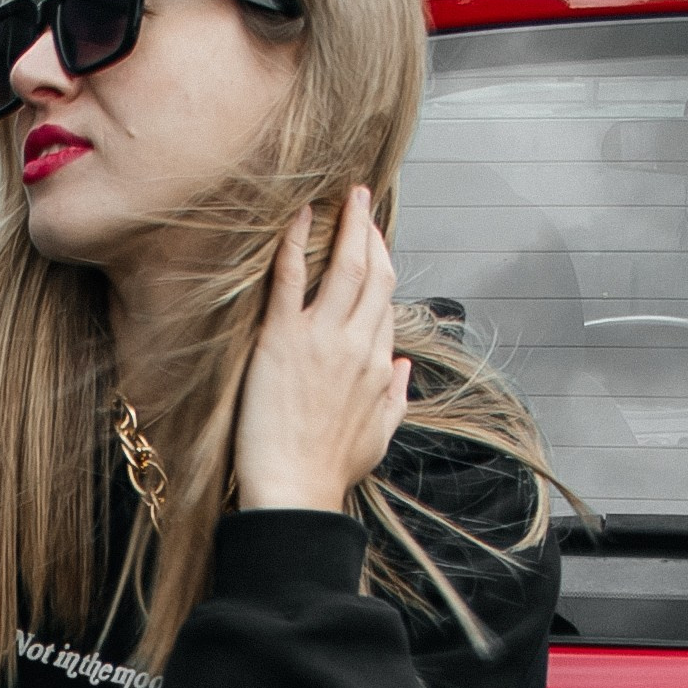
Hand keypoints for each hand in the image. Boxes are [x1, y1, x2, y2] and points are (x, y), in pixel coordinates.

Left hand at [233, 187, 412, 512]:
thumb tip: (405, 369)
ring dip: (347, 225)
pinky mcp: (282, 341)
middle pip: (375, 274)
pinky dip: (296, 242)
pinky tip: (298, 214)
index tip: (374, 245)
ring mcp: (322, 339)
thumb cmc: (329, 472)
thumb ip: (395, 398)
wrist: (295, 491)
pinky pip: (292, 278)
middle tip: (363, 201)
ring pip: (345, 266)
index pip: (386, 306)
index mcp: (379, 367)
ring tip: (345, 196)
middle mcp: (357, 346)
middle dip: (372, 231)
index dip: (382, 269)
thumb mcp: (377, 436)